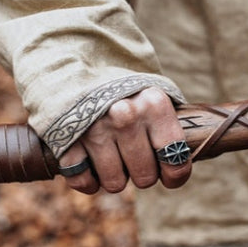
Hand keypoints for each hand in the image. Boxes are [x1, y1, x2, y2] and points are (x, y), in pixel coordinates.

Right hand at [58, 87, 191, 193]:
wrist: (75, 63)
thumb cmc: (124, 89)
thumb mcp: (152, 95)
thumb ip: (168, 126)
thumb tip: (180, 163)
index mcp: (154, 104)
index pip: (175, 160)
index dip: (174, 174)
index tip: (169, 172)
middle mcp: (126, 116)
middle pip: (145, 177)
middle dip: (143, 174)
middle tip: (136, 158)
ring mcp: (94, 129)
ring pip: (115, 183)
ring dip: (116, 176)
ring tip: (113, 156)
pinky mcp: (67, 139)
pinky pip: (84, 181)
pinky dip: (88, 180)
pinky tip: (91, 165)